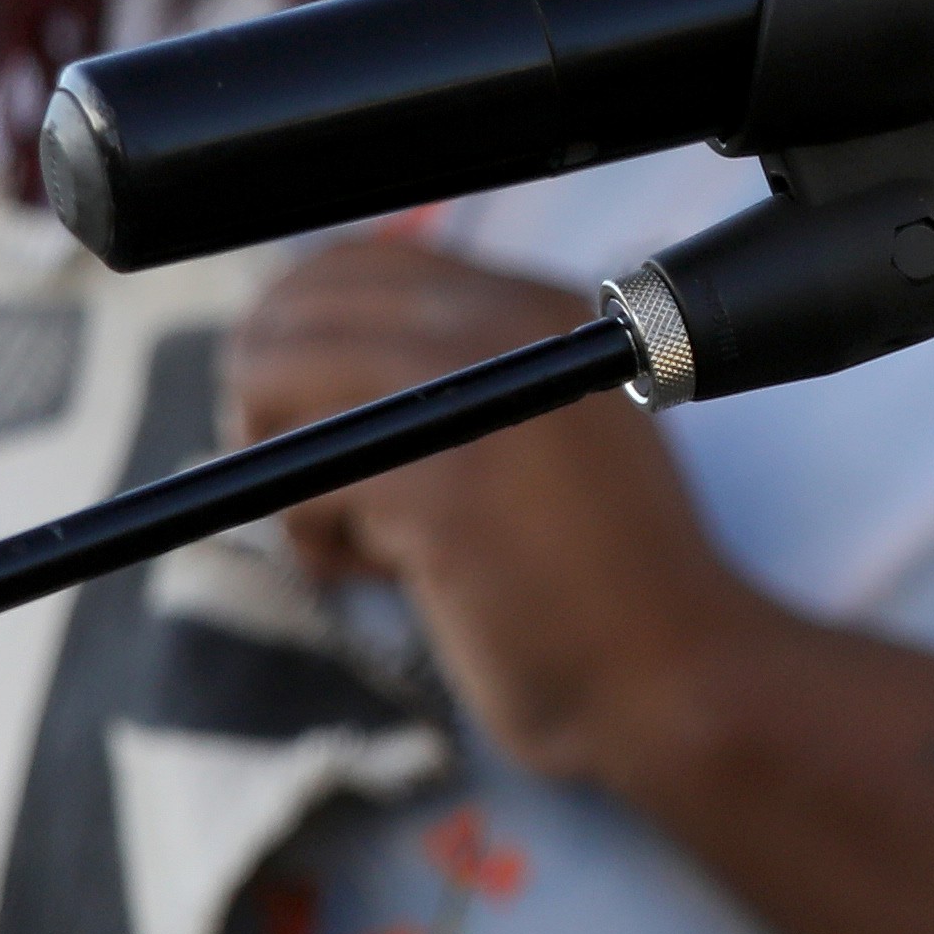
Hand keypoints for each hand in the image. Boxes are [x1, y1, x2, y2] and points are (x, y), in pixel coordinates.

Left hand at [226, 232, 770, 787]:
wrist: (671, 672)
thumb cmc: (597, 572)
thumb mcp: (539, 429)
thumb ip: (453, 379)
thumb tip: (300, 357)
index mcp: (532, 307)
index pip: (358, 261)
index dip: (292, 327)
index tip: (289, 404)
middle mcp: (505, 327)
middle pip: (301, 310)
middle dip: (262, 392)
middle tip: (290, 470)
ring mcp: (472, 400)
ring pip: (280, 380)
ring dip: (282, 462)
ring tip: (344, 534)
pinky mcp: (440, 489)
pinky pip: (302, 480)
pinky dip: (313, 536)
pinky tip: (373, 574)